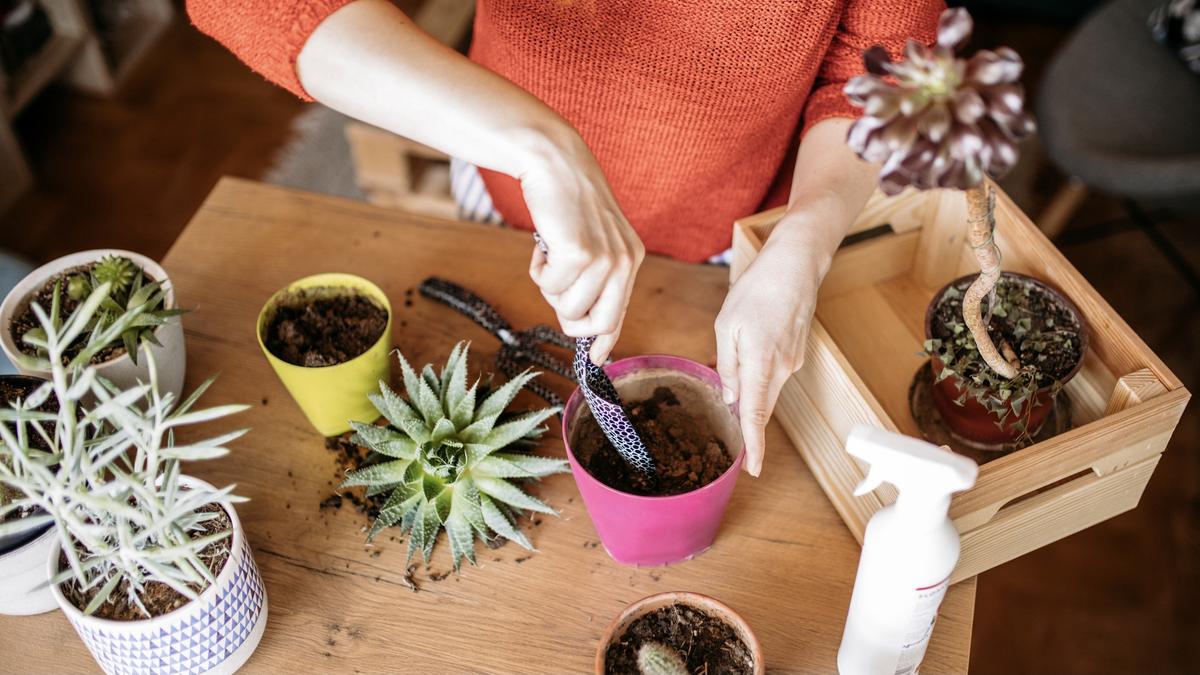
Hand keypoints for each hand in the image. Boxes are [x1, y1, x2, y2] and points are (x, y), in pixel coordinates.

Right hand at [521, 131, 643, 363]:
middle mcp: (625, 262)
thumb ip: (594, 277)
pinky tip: (542, 246)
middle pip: (598, 324)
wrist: (554, 163)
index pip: (621, 313)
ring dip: (549, 289)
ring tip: (549, 256)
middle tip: (555, 291)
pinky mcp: (579, 254)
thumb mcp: (593, 240)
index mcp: (632, 259)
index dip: (606, 340)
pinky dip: (538, 271)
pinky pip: (550, 288)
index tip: (595, 358)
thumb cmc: (566, 202)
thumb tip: (582, 324)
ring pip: (569, 309)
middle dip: (570, 320)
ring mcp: (604, 259)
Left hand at [714, 228, 828, 476]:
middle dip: (749, 424)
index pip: (756, 415)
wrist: (796, 265)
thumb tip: (732, 398)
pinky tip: (748, 349)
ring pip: (767, 389)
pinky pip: (774, 373)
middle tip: (734, 436)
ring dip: (750, 390)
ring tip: (732, 362)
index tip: (753, 469)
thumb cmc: (757, 290)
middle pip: (763, 408)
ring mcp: (793, 361)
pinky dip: (759, 372)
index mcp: (761, 363)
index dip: (754, 446)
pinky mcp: (797, 352)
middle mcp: (782, 369)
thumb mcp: (726, 325)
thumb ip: (728, 365)